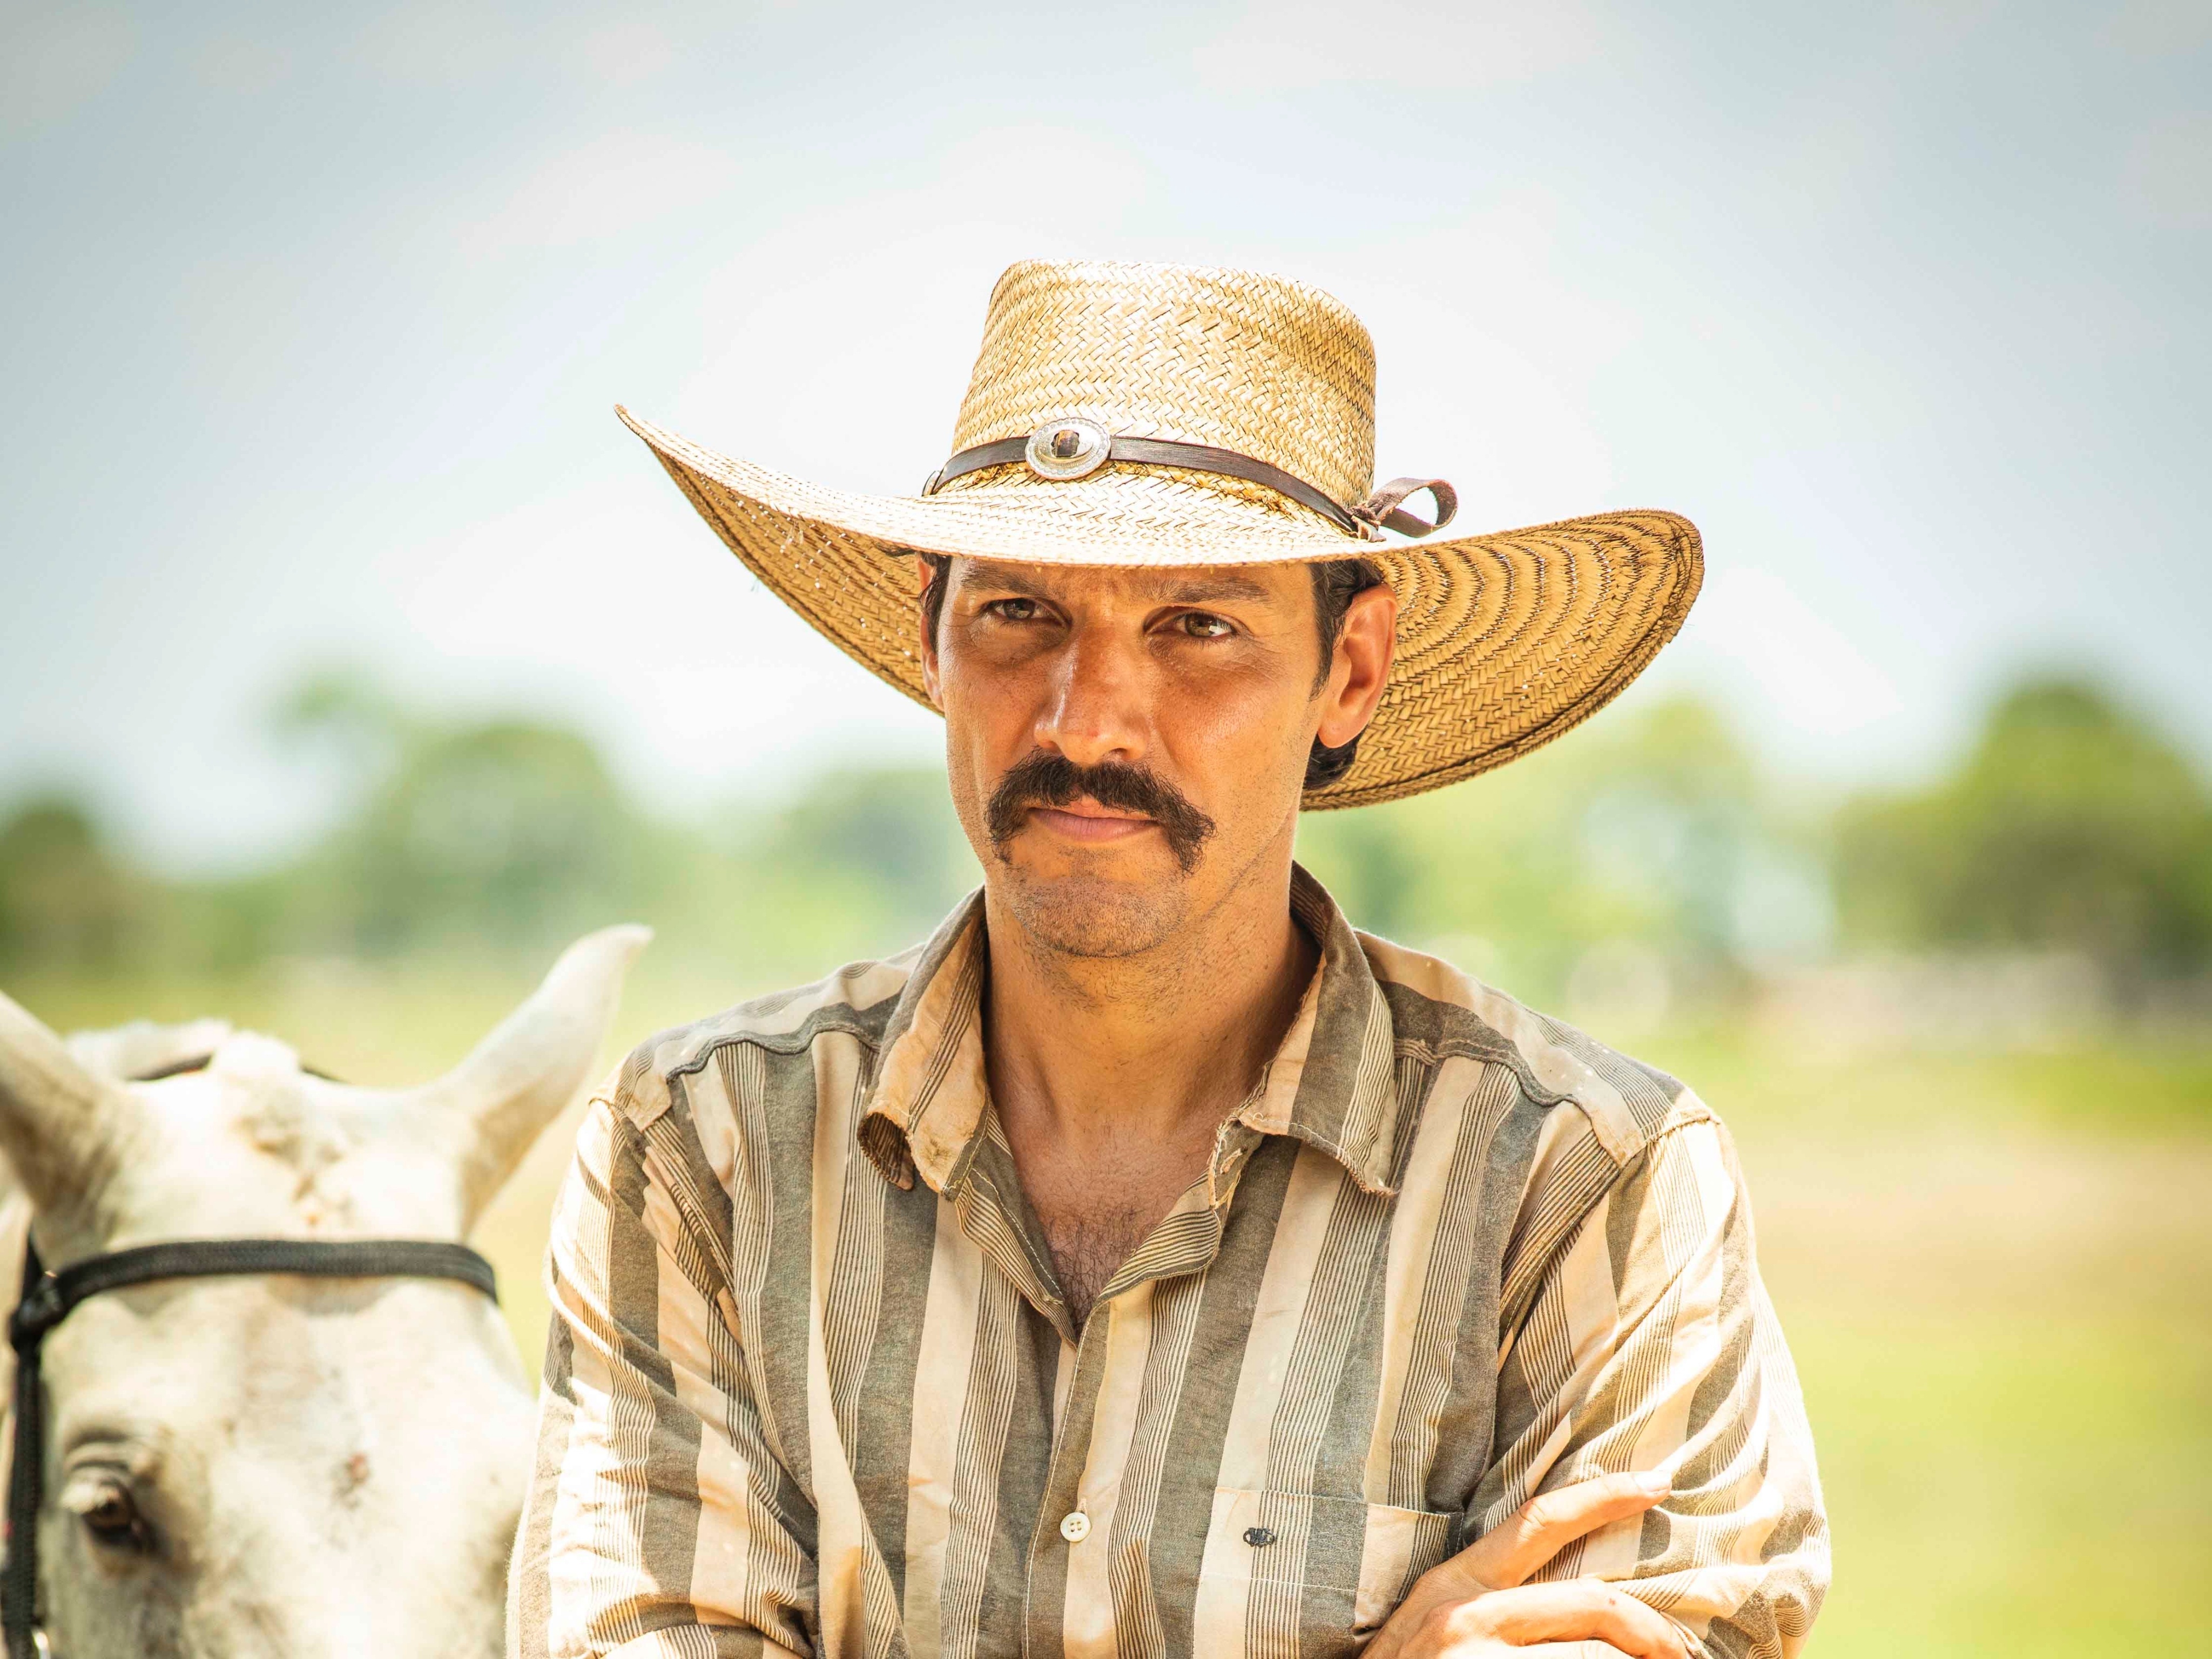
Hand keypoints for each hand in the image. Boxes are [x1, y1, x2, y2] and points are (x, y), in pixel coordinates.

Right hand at [1364, 1470, 1686, 1658]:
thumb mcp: (1432, 1629)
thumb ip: (1492, 1605)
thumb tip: (1578, 1607)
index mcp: (1453, 1586)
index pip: (1539, 1521)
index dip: (1603, 1496)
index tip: (1657, 1481)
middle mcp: (1466, 1616)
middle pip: (1593, 1603)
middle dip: (1653, 1630)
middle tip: (1684, 1652)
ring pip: (1594, 1657)